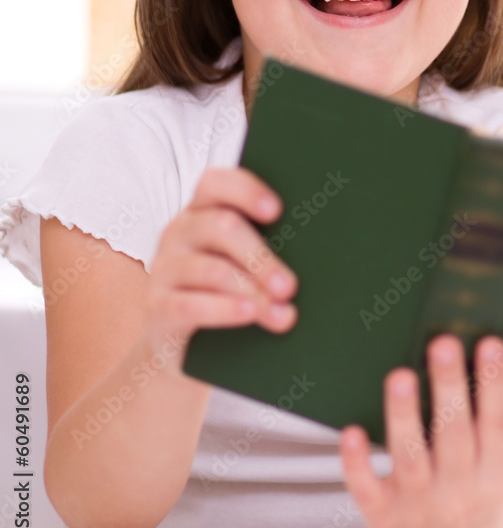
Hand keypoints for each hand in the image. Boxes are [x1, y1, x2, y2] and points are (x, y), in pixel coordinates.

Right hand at [145, 167, 298, 364]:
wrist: (183, 343)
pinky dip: (224, 309)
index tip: (277, 211)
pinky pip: (189, 305)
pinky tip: (250, 314)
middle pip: (219, 226)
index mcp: (202, 212)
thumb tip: (320, 254)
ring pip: (209, 269)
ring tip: (282, 312)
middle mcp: (179, 233)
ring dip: (251, 290)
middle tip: (290, 286)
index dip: (246, 191)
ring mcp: (164, 270)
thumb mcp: (243, 265)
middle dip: (260, 256)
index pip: (215, 183)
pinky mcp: (157, 309)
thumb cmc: (227, 292)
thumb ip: (268, 249)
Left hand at [339, 334, 502, 527]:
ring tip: (399, 376)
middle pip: (454, 436)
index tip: (491, 343)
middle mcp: (460, 495)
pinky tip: (352, 432)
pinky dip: (358, 462)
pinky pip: (368, 490)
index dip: (496, 384)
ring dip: (404, 416)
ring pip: (410, 459)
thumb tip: (475, 351)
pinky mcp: (384, 518)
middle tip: (443, 342)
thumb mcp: (494, 469)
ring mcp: (420, 508)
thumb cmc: (473, 495)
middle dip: (449, 388)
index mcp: (493, 479)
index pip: (497, 426)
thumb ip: (486, 424)